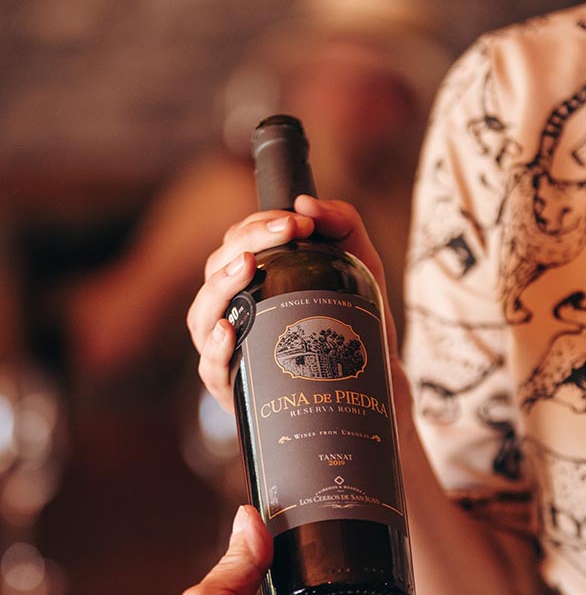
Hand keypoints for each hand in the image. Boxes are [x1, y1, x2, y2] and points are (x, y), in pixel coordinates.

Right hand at [186, 196, 399, 412]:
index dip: (260, 225)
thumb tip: (307, 203)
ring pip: (202, 316)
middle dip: (247, 243)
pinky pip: (210, 368)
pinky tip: (228, 329)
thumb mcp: (359, 267)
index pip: (237, 244)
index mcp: (250, 284)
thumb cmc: (352, 322)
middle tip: (285, 231)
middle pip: (216, 272)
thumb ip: (342, 226)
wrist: (374, 385)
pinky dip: (214, 347)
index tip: (297, 220)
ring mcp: (229, 353)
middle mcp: (232, 314)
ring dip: (220, 287)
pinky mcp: (234, 390)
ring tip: (247, 266)